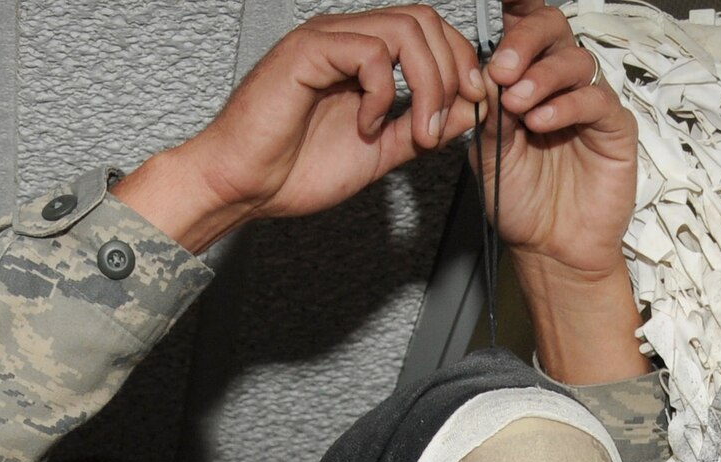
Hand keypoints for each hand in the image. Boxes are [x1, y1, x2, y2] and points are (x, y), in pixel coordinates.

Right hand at [117, 8, 480, 252]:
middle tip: (452, 119)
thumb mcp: (379, 153)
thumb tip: (464, 111)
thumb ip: (419, 131)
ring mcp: (326, 41)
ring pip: (403, 29)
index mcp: (362, 58)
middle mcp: (346, 40)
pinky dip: (383, 94)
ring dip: (428, 85)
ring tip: (419, 131)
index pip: (427, 32)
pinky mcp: (307, 52)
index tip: (475, 103)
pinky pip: (367, 52)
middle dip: (454, 71)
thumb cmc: (295, 167)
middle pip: (424, 20)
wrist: (246, 183)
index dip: (460, 63)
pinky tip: (368, 125)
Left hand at [474, 2, 645, 380]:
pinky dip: (567, 105)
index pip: (522, 27)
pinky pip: (596, 100)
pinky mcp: (614, 129)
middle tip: (504, 69)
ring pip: (575, 60)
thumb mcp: (489, 155)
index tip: (499, 7)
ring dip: (543, 76)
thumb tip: (485, 75)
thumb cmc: (521, 204)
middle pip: (553, 29)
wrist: (549, 250)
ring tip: (518, 104)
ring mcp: (588, 104)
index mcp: (525, 79)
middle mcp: (558, 84)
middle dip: (525, 40)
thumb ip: (487, 115)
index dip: (516, 10)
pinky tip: (541, 122)